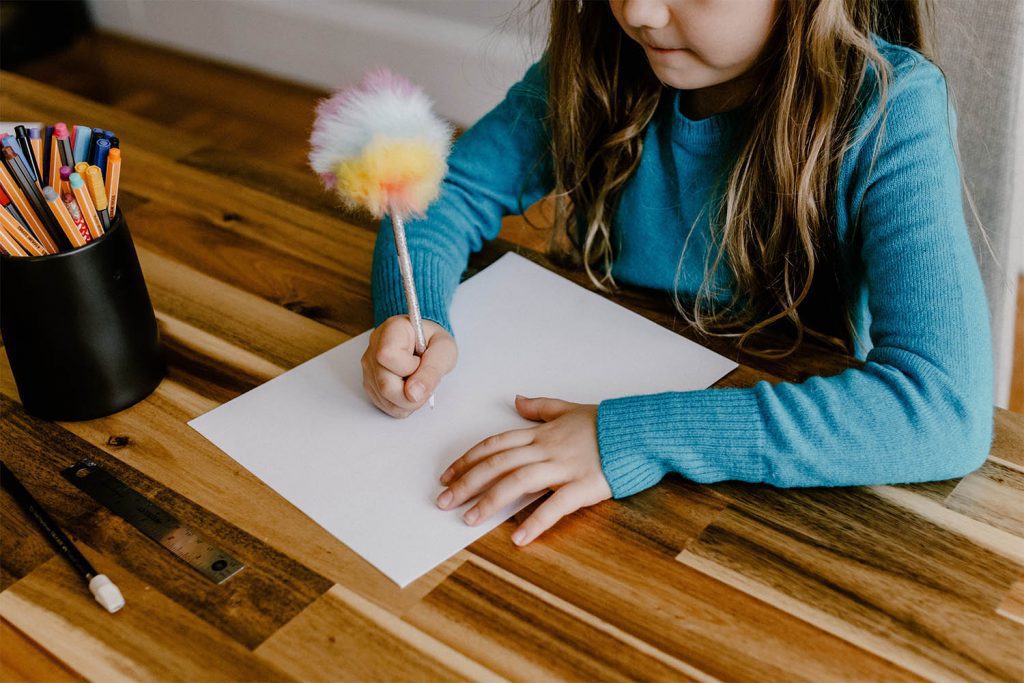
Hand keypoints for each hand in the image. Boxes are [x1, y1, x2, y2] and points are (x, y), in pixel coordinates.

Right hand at [361, 316, 456, 417]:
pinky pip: (383, 403)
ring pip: (383, 398)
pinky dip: (401, 404)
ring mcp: (369, 365)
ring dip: (408, 401)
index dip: (407, 367)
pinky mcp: (369, 382)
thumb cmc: (433, 342)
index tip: (420, 362)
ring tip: (418, 384)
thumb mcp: (444, 350)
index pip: (387, 355)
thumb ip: (431, 371)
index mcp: (392, 329)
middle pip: (384, 384)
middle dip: (411, 394)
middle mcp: (375, 346)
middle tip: (424, 383)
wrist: (426, 343)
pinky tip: (409, 390)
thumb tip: (413, 394)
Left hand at [436, 396, 611, 544]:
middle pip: (498, 464)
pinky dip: (536, 522)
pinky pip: (556, 505)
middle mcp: (546, 449)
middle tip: (444, 501)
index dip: (468, 460)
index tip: (448, 476)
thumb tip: (517, 400)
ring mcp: (564, 467)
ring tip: (469, 519)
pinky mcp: (584, 486)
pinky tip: (519, 537)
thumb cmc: (607, 424)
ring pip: (518, 482)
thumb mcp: (569, 409)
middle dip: (467, 483)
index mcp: (540, 434)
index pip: (495, 445)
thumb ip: (541, 408)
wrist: (641, 431)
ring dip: (490, 501)